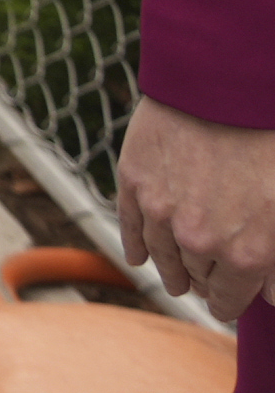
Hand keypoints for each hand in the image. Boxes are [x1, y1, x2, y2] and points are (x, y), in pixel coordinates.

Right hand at [119, 95, 274, 319]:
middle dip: (206, 285)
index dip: (232, 304)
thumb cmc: (273, 145)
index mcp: (247, 254)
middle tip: (209, 287)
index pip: (232, 301)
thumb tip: (272, 295)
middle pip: (198, 278)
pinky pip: (131, 226)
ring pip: (164, 257)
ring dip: (172, 273)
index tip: (231, 303)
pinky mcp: (136, 181)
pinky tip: (139, 258)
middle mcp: (200, 241)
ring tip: (177, 282)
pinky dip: (136, 246)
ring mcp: (162, 211)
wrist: (232, 88)